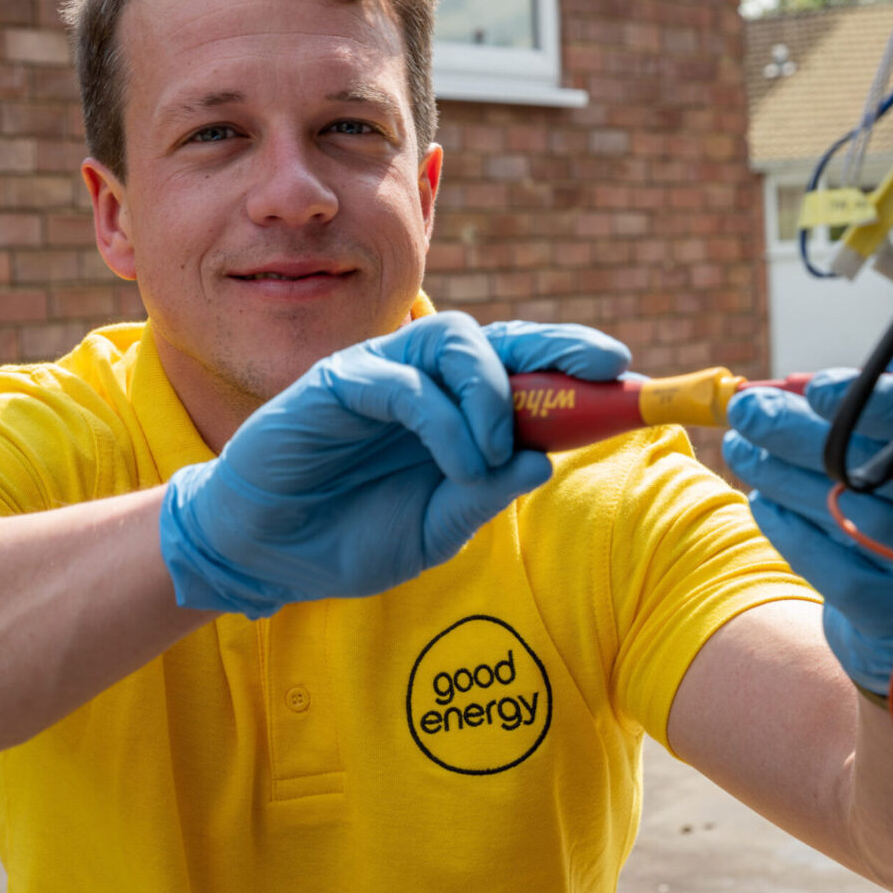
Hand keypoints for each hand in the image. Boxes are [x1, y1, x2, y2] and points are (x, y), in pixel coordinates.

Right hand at [159, 312, 630, 615]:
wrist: (266, 555)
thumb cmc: (350, 537)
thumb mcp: (434, 532)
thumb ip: (483, 497)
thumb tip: (542, 461)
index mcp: (452, 412)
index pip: (520, 368)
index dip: (571, 361)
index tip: (625, 371)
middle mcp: (421, 382)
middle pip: (496, 338)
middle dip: (557, 345)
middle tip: (602, 368)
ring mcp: (379, 375)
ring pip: (453, 342)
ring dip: (492, 393)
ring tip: (495, 451)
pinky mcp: (336, 382)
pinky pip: (402, 382)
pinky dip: (443, 419)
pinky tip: (458, 461)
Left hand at [723, 359, 892, 695]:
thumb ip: (887, 405)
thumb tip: (813, 381)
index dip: (880, 405)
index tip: (816, 388)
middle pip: (880, 471)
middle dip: (800, 434)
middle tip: (747, 410)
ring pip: (850, 518)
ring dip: (782, 478)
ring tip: (741, 449)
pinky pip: (836, 572)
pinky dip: (791, 533)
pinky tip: (764, 502)